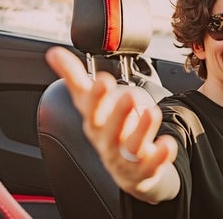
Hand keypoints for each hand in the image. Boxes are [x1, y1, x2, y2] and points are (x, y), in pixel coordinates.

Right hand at [45, 46, 178, 201]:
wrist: (125, 169)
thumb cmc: (106, 130)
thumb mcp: (89, 104)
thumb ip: (74, 77)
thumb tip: (54, 53)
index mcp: (95, 123)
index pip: (91, 110)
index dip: (96, 97)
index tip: (103, 80)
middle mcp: (109, 141)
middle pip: (110, 130)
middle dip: (118, 113)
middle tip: (129, 95)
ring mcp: (126, 157)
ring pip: (132, 147)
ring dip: (142, 130)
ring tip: (151, 112)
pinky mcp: (145, 168)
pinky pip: (152, 165)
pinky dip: (159, 156)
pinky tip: (167, 143)